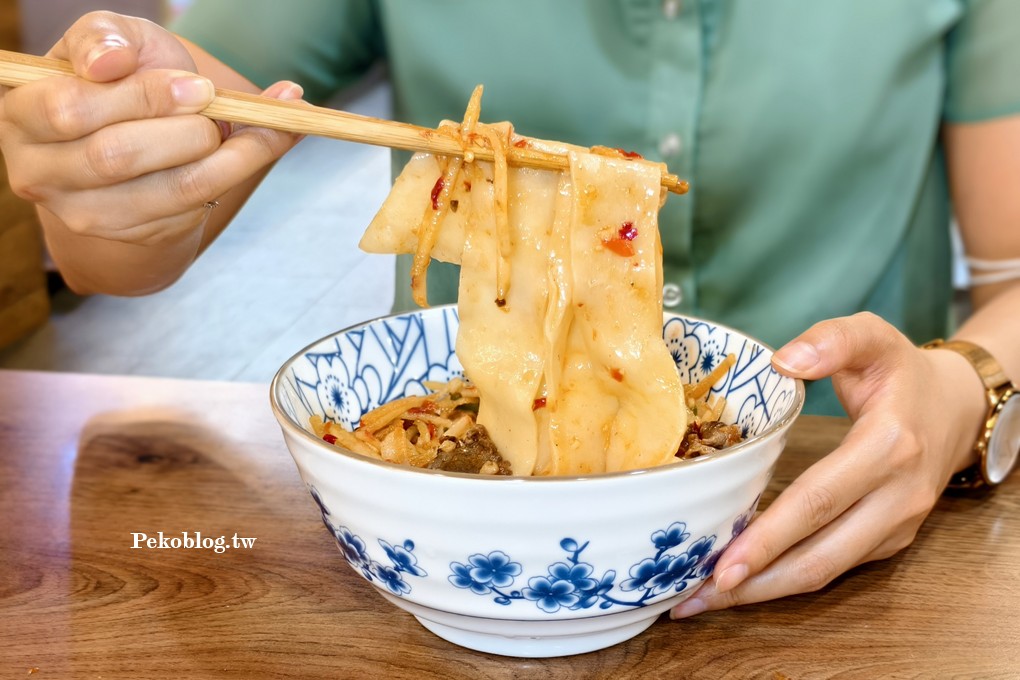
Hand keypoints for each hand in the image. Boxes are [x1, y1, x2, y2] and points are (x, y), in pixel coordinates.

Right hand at [0, 10, 301, 244]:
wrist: (140, 141)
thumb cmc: (117, 81)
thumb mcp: (108, 44)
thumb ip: (102, 38)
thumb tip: (110, 60)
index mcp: (22, 118)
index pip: (69, 111)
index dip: (137, 97)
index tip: (193, 84)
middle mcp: (43, 174)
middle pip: (116, 156)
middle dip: (180, 126)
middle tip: (213, 99)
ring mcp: (89, 214)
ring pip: (170, 188)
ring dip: (228, 152)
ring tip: (261, 119)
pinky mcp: (139, 233)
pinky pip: (201, 202)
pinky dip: (247, 165)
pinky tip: (276, 137)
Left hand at [671, 312, 985, 617]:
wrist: (958, 406)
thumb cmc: (901, 371)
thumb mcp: (872, 335)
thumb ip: (831, 339)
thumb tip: (784, 360)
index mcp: (887, 446)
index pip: (818, 502)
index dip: (769, 538)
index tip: (722, 565)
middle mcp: (896, 496)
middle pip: (819, 556)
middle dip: (754, 584)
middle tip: (694, 598)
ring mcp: (896, 524)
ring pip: (826, 572)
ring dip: (765, 591)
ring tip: (706, 600)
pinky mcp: (890, 539)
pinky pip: (835, 566)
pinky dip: (787, 579)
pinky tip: (744, 581)